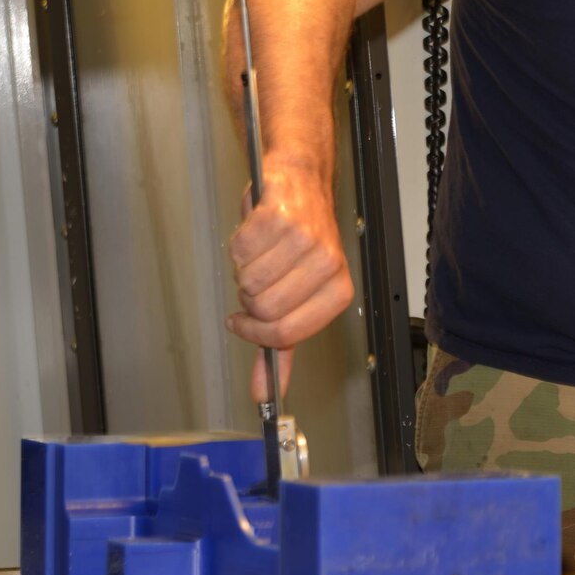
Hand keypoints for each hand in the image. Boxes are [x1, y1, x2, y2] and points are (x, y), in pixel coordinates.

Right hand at [227, 155, 353, 400]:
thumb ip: (280, 347)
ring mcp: (304, 238)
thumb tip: (264, 392)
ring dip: (243, 270)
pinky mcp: (280, 215)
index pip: (284, 334)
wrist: (301, 181)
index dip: (254, 332)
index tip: (242, 322)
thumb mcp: (300, 298)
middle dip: (248, 298)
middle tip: (257, 279)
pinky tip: (255, 234)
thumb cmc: (301, 242)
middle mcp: (326, 265)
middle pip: (263, 309)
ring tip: (260, 255)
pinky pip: (239, 249)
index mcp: (336, 292)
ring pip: (248, 281)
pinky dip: (238, 244)